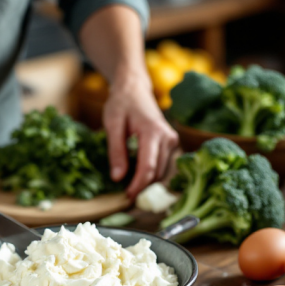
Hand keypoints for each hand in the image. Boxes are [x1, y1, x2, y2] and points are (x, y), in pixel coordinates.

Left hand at [103, 73, 178, 197]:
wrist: (134, 88)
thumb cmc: (121, 103)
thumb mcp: (112, 125)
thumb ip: (116, 152)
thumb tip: (118, 178)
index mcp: (152, 132)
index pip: (148, 167)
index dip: (138, 186)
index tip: (127, 197)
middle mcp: (168, 137)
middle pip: (157, 173)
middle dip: (142, 187)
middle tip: (126, 195)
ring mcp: (172, 140)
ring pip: (161, 172)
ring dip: (147, 182)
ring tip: (130, 185)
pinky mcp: (171, 143)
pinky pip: (163, 165)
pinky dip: (151, 173)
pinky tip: (137, 174)